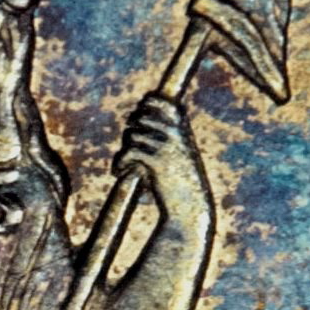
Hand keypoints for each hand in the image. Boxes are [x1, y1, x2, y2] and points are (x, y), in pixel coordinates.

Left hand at [112, 93, 211, 231]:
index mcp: (182, 128)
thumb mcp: (178, 155)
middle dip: (130, 131)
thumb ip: (162, 137)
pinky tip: (119, 172)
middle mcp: (175, 132)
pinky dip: (119, 163)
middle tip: (129, 147)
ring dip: (124, 150)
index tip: (137, 122)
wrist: (191, 208)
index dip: (143, 107)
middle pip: (140, 117)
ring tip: (124, 164)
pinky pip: (128, 152)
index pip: (158, 101)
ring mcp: (167, 145)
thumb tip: (134, 120)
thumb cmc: (182, 185)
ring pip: (132, 135)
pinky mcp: (156, 161)